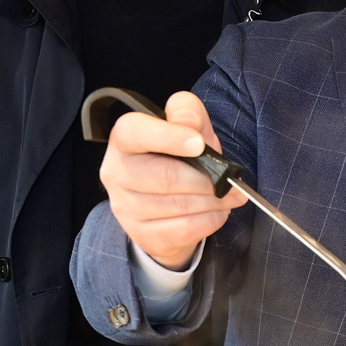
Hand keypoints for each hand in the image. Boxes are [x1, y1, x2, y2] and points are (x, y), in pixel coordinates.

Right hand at [99, 90, 246, 270]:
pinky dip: (209, 220)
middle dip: (205, 179)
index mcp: (124, 139)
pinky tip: (217, 211)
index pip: (135, 133)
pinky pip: (183, 229)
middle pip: (164, 176)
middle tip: (229, 180)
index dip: (168, 137)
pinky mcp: (141, 233)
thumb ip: (188, 112)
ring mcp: (125, 206)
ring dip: (212, 201)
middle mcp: (116, 172)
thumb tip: (189, 125)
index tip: (199, 144)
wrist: (170, 201)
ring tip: (228, 195)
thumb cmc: (179, 157)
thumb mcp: (189, 126)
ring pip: (177, 205)